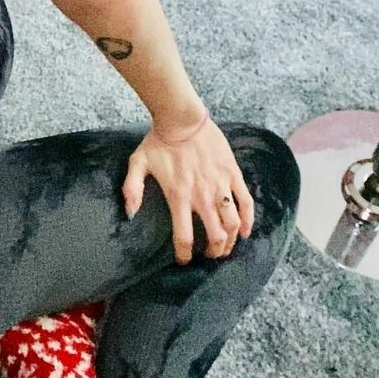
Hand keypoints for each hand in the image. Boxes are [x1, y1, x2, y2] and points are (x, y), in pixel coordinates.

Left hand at [122, 116, 254, 263]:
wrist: (182, 117)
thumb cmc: (158, 141)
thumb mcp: (138, 163)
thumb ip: (131, 189)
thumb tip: (130, 214)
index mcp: (179, 196)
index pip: (183, 236)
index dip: (184, 254)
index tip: (183, 260)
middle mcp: (202, 195)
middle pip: (214, 236)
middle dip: (213, 252)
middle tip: (209, 256)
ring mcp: (220, 185)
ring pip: (233, 223)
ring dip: (231, 240)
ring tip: (225, 246)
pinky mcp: (232, 174)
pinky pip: (246, 202)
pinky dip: (249, 220)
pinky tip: (246, 231)